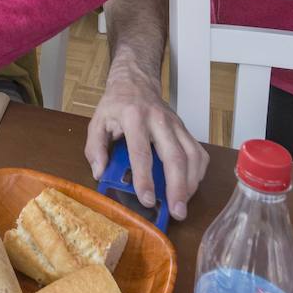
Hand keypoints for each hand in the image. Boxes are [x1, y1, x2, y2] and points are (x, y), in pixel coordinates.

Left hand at [84, 71, 207, 220]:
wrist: (136, 81)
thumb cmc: (116, 104)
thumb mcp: (97, 120)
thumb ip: (94, 147)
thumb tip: (99, 172)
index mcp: (133, 117)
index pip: (141, 151)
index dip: (145, 178)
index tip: (147, 200)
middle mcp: (158, 119)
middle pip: (174, 155)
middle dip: (177, 187)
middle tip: (176, 211)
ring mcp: (176, 123)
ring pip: (192, 155)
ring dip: (190, 183)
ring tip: (182, 205)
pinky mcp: (185, 128)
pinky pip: (198, 152)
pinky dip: (198, 172)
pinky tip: (190, 186)